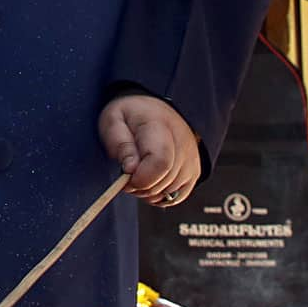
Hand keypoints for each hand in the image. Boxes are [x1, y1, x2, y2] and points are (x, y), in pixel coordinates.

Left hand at [98, 93, 200, 207]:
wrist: (153, 109)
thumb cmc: (130, 116)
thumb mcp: (114, 121)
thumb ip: (120, 144)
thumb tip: (131, 170)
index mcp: (160, 126)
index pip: (160, 162)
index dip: (140, 178)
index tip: (126, 175)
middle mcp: (182, 143)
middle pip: (164, 182)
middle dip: (140, 186)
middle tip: (128, 174)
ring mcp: (191, 158)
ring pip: (170, 193)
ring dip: (149, 192)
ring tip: (139, 174)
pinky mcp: (194, 170)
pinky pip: (178, 197)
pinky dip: (161, 197)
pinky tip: (150, 183)